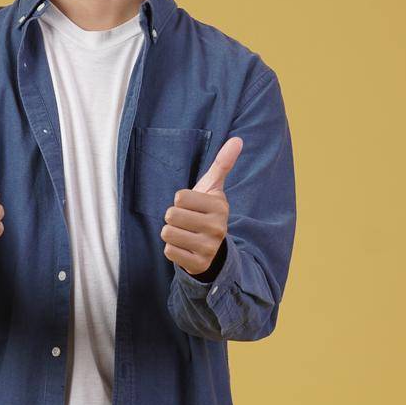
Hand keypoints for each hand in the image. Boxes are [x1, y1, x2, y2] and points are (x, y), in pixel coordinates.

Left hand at [161, 135, 242, 276]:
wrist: (212, 248)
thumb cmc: (206, 212)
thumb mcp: (214, 188)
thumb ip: (223, 164)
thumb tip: (237, 139)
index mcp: (219, 207)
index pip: (179, 197)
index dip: (180, 201)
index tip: (192, 207)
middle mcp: (217, 228)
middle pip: (171, 215)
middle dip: (173, 218)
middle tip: (186, 222)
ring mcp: (209, 248)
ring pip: (168, 234)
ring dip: (171, 234)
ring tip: (185, 234)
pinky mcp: (199, 264)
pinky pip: (169, 251)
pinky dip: (173, 249)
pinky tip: (185, 248)